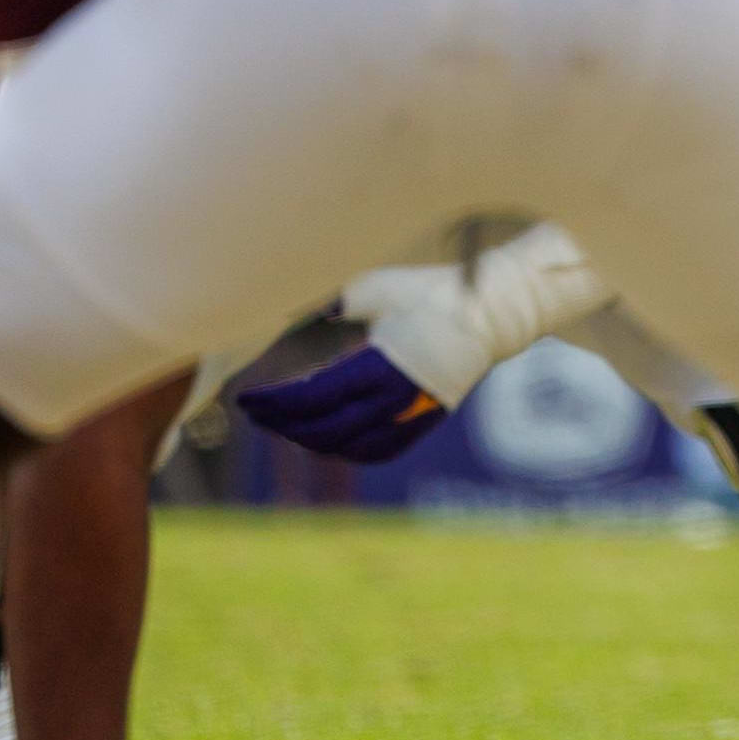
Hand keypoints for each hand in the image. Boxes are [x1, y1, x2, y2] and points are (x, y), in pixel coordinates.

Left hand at [236, 224, 607, 461]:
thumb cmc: (432, 292)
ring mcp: (414, 415)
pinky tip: (328, 443)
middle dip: (282, 425)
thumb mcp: (376, 287)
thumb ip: (334, 304)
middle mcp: (396, 398)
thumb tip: (289, 309)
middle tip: (255, 416)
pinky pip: (378, 451)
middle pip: (324, 429)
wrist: (492, 312)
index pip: (313, 398)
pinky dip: (347, 452)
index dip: (274, 404)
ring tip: (285, 427)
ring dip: (310, 441)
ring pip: (349, 446)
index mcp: (381, 364)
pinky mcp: (427, 420)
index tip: (246, 400)